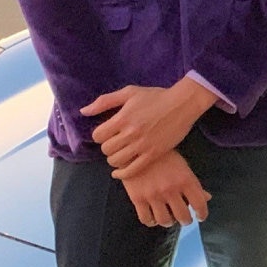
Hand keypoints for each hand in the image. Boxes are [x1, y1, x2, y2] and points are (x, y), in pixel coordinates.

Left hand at [81, 76, 215, 178]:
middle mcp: (131, 133)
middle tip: (115, 143)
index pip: (98, 136)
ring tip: (120, 153)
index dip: (100, 135)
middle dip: (107, 147)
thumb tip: (83, 111)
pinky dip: (122, 174)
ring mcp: (142, 145)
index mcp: (123, 118)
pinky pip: (132, 170)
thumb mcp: (129, 92)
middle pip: (106, 149)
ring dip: (114, 159)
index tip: (107, 133)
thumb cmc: (156, 96)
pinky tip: (119, 172)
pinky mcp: (154, 154)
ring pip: (116, 161)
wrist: (183, 104)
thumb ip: (105, 101)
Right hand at [121, 150, 209, 227]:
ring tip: (170, 219)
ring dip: (170, 222)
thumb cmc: (164, 156)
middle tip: (185, 219)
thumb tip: (207, 198)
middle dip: (186, 220)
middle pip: (183, 216)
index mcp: (185, 180)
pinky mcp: (138, 198)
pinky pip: (146, 219)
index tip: (201, 217)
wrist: (137, 147)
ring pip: (165, 221)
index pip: (199, 204)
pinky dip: (152, 221)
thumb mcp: (183, 166)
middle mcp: (171, 190)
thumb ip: (194, 184)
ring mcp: (154, 195)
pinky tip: (154, 217)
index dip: (202, 214)